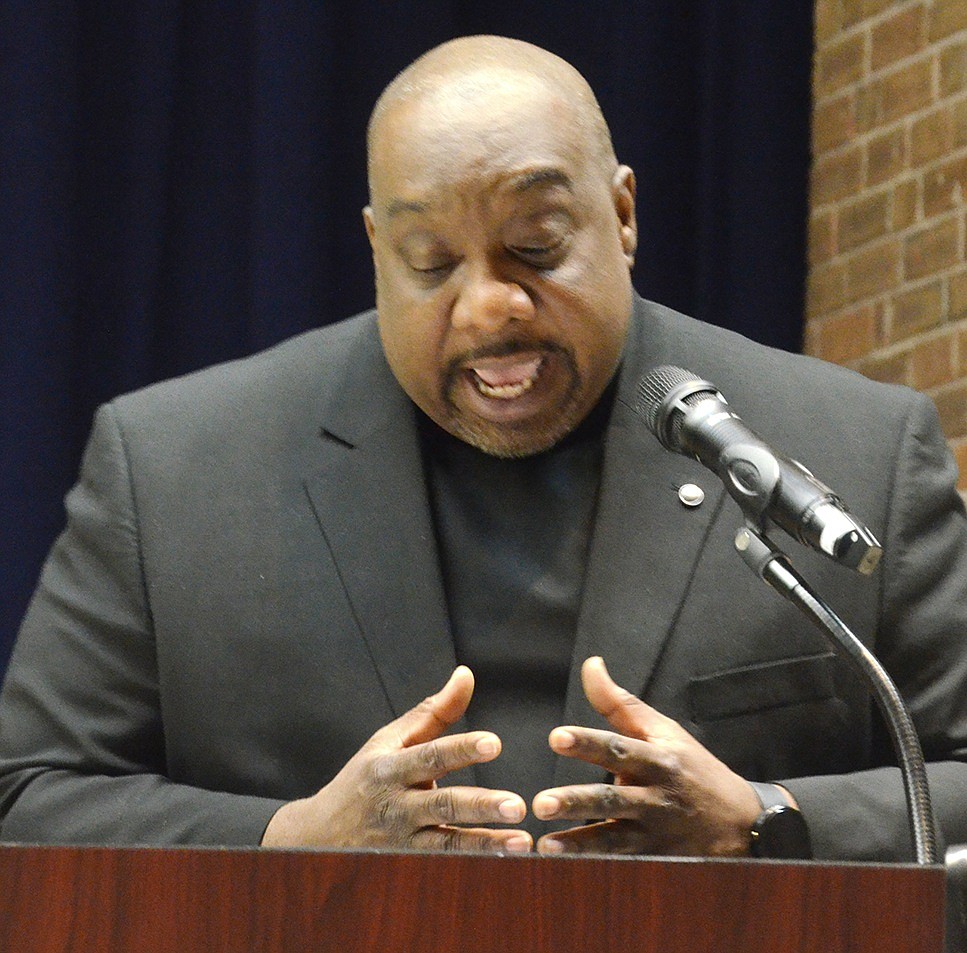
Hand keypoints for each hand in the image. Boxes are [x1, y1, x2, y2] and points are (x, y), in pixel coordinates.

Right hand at [261, 666, 530, 851]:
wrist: (317, 834)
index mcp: (390, 767)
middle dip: (480, 805)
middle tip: (517, 805)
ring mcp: (400, 840)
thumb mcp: (391, 741)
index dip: (462, 748)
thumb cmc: (365, 777)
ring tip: (522, 842)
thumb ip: (434, 712)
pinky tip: (506, 860)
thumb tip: (466, 674)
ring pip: (446, 843)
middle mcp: (395, 804)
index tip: (495, 743)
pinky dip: (474, 864)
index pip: (430, 755)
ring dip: (486, 843)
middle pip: (441, 804)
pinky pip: (444, 865)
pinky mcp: (406, 865)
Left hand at [532, 656, 759, 856]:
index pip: (619, 747)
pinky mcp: (656, 858)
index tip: (556, 737)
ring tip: (544, 845)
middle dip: (576, 801)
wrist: (744, 822)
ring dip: (578, 843)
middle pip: (613, 798)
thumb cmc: (691, 767)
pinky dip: (593, 866)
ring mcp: (657, 831)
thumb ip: (619, 702)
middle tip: (541, 803)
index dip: (587, 742)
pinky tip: (562, 868)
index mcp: (658, 758)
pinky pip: (621, 863)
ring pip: (614, 838)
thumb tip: (591, 664)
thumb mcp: (662, 730)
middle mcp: (657, 795)